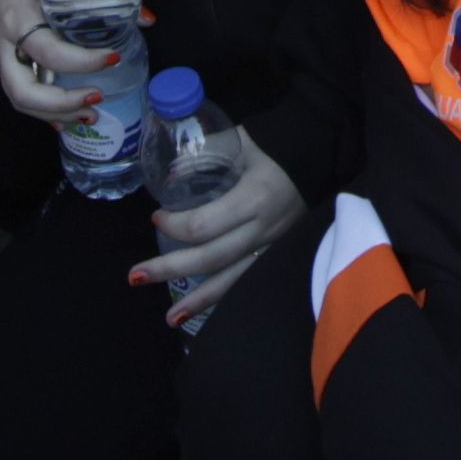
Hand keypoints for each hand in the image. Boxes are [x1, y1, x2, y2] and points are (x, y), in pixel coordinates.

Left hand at [138, 138, 304, 323]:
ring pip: (232, 281)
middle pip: (211, 258)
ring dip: (199, 301)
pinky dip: (225, 298)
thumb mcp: (239, 141)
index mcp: (252, 199)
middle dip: (171, 268)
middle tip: (136, 276)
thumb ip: (204, 155)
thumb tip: (168, 178)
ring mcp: (273, 246)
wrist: (325, 153)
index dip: (174, 225)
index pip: (204, 225)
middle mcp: (263, 230)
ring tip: (170, 319)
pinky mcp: (279, 254)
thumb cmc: (278, 145)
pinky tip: (205, 312)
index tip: (156, 217)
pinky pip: (248, 281)